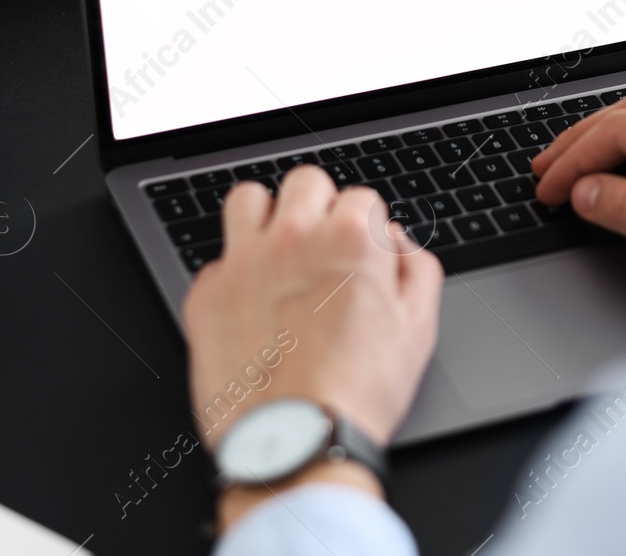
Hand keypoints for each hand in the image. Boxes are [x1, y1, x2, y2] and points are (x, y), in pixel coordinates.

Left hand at [182, 167, 441, 523]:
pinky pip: (217, 260)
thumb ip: (417, 268)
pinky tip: (252, 305)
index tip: (363, 254)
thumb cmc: (358, 393)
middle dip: (320, 206)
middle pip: (306, 182)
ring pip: (248, 199)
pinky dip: (235, 275)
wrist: (296, 444)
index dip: (368, 228)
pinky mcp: (206, 296)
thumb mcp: (419, 328)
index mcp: (350, 239)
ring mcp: (243, 263)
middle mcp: (293, 238)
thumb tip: (397, 242)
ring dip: (268, 217)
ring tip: (279, 250)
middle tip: (325, 246)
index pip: (361, 197)